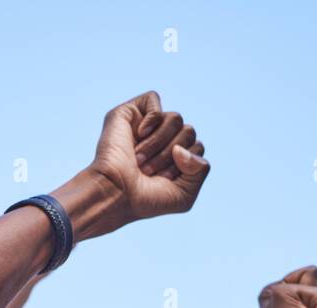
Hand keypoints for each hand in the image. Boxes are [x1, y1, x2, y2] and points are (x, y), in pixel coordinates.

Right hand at [88, 91, 209, 228]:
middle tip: (149, 170)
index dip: (185, 164)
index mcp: (175, 157)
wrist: (116, 195)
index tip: (163, 179)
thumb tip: (183, 146)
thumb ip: (201, 169)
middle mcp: (162, 139)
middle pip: (189, 131)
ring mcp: (147, 126)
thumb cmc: (146, 200)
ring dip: (159, 142)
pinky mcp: (129, 113)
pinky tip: (139, 133)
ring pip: (176, 118)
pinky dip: (151, 118)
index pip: (197, 147)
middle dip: (171, 154)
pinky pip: (154, 99)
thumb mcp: (185, 195)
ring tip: (139, 159)